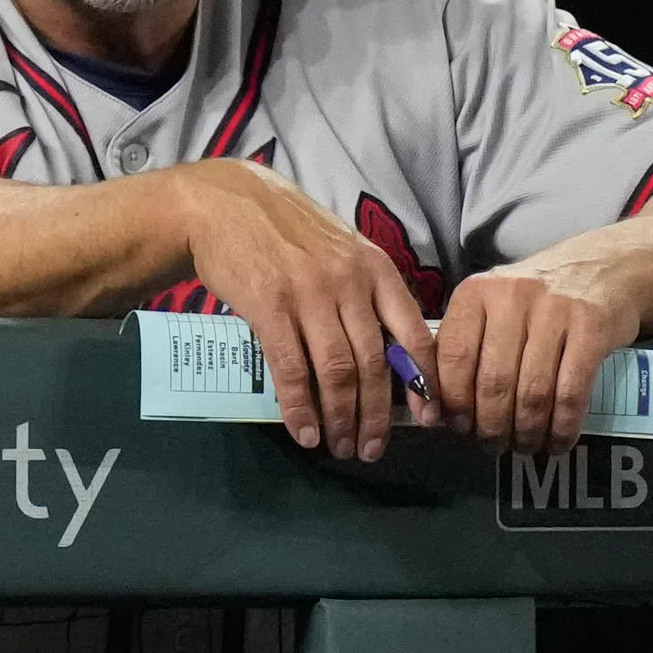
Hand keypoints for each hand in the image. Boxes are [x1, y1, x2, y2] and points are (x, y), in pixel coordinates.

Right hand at [168, 161, 438, 462]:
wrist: (225, 204)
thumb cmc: (285, 231)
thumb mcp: (341, 250)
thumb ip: (364, 293)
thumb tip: (383, 352)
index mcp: (375, 269)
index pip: (414, 333)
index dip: (423, 382)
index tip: (427, 418)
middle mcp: (349, 282)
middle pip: (374, 362)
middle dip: (376, 415)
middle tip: (372, 448)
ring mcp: (309, 294)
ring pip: (337, 371)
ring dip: (341, 418)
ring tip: (339, 446)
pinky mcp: (270, 307)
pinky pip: (292, 369)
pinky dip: (300, 407)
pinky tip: (304, 431)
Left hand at [435, 253, 640, 453]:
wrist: (603, 266)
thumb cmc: (536, 298)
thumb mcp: (491, 307)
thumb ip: (464, 348)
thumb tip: (436, 410)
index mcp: (476, 294)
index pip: (453, 358)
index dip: (453, 402)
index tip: (458, 426)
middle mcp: (512, 297)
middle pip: (493, 382)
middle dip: (490, 426)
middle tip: (492, 444)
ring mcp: (555, 311)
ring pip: (531, 393)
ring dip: (526, 432)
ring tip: (524, 446)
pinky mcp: (592, 327)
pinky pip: (571, 392)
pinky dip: (562, 426)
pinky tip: (557, 441)